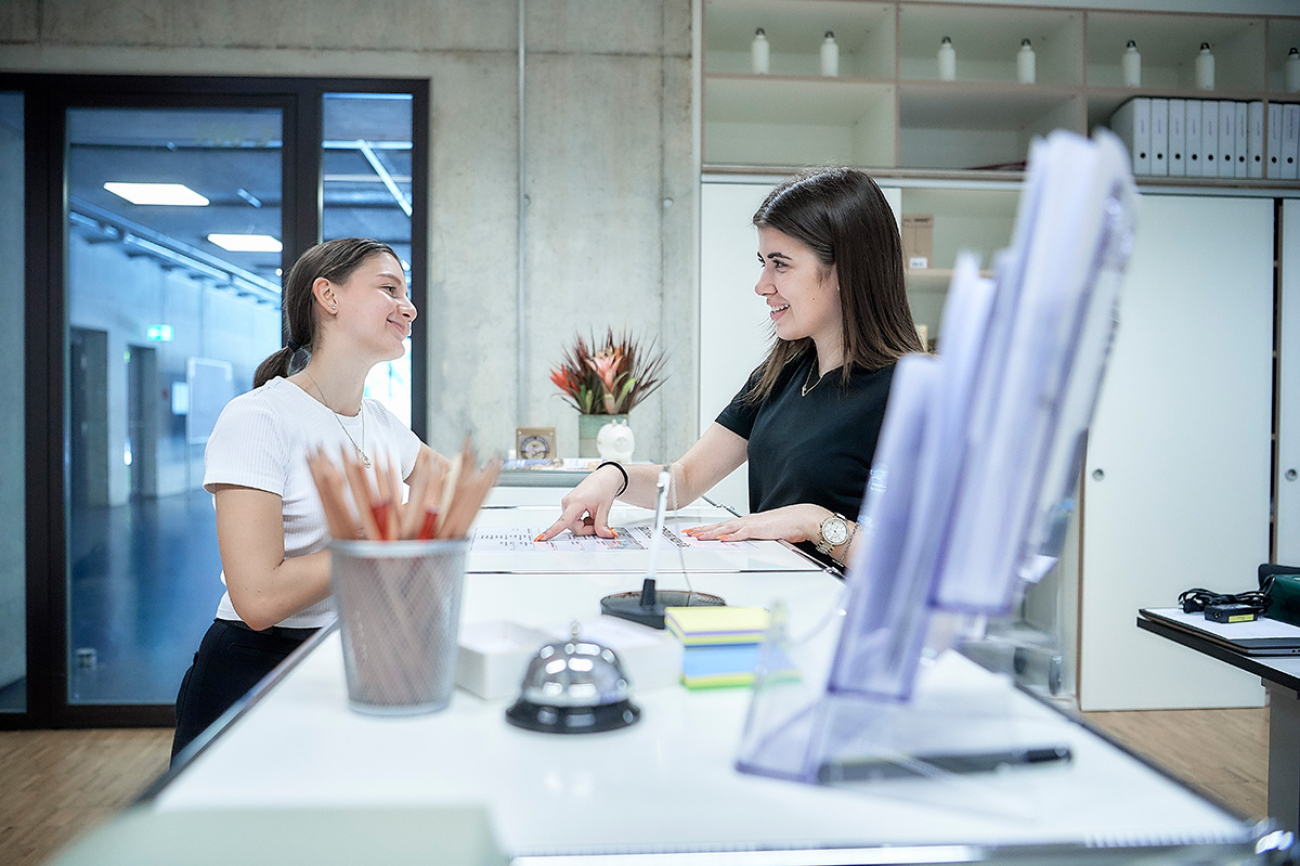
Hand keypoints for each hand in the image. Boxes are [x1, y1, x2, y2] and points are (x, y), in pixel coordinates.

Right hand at [535, 464, 625, 540]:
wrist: (603, 478)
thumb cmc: (603, 487)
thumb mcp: (604, 507)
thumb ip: (602, 524)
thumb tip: (604, 535)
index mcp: (575, 502)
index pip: (563, 521)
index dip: (552, 531)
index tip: (542, 537)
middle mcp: (567, 503)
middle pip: (574, 527)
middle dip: (587, 528)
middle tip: (598, 522)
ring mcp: (567, 504)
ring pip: (574, 524)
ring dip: (585, 525)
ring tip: (594, 515)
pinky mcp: (568, 505)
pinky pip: (573, 520)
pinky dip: (583, 521)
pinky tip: (589, 514)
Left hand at [684, 503, 829, 544]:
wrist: (802, 518)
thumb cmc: (789, 524)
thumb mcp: (767, 532)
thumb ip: (756, 537)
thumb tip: (747, 543)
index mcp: (749, 522)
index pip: (724, 526)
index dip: (709, 529)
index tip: (697, 532)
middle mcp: (747, 521)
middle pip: (720, 526)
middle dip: (703, 530)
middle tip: (689, 533)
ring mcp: (752, 525)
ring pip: (725, 529)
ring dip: (710, 533)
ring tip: (697, 536)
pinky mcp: (759, 530)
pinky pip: (740, 534)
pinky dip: (729, 536)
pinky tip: (719, 539)